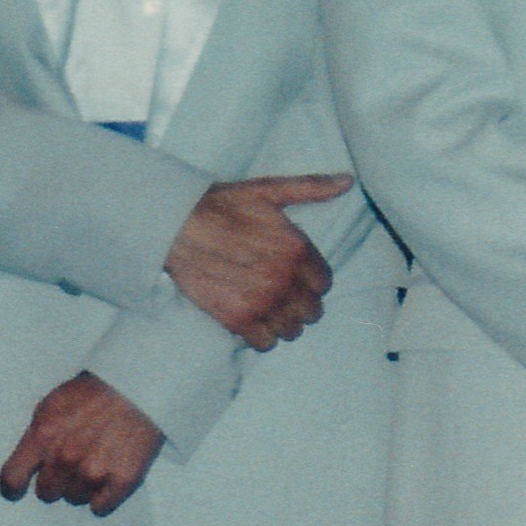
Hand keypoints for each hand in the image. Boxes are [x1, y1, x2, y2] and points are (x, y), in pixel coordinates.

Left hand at [0, 372, 163, 514]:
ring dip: (82, 485)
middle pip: (47, 492)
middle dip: (56, 480)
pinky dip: (103, 496)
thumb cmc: (96, 391)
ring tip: (97, 461)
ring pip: (75, 498)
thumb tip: (28, 462)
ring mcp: (95, 471)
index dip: (13, 487)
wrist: (142, 385)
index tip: (19, 489)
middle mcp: (66, 458)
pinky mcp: (122, 480)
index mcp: (44, 436)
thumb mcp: (54, 403)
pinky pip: (100, 507)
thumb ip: (37, 434)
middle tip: (73, 462)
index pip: (12, 478)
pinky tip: (110, 475)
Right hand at [162, 172, 351, 348]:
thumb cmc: (224, 206)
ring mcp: (263, 302)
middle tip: (284, 298)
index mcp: (298, 249)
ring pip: (292, 330)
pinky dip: (263, 338)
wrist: (178, 227)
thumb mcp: (270, 191)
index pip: (325, 283)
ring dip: (284, 324)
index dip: (313, 282)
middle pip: (312, 310)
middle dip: (302, 305)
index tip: (299, 279)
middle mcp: (285, 279)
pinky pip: (265, 343)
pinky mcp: (238, 319)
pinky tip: (255, 324)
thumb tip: (347, 181)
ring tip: (271, 312)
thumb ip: (312, 188)